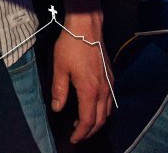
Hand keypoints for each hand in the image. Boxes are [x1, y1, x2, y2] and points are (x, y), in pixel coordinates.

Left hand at [51, 0, 111, 142]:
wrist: (87, 28)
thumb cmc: (70, 46)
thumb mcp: (59, 67)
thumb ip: (59, 90)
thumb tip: (57, 108)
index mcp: (89, 90)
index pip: (88, 120)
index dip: (80, 132)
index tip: (73, 138)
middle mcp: (103, 90)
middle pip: (101, 119)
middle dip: (90, 131)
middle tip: (78, 135)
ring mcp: (110, 84)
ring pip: (108, 112)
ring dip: (97, 121)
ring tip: (83, 124)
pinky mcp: (111, 78)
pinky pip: (110, 101)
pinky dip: (103, 111)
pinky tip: (93, 108)